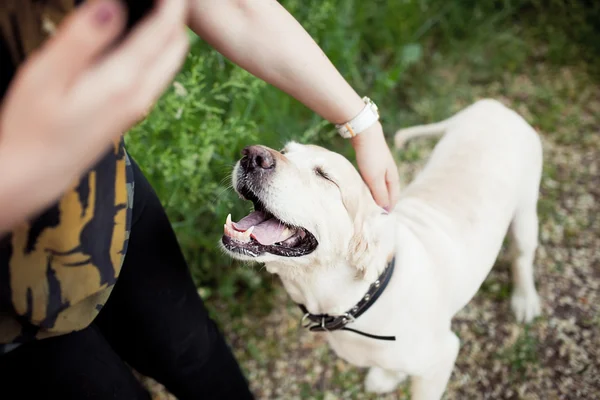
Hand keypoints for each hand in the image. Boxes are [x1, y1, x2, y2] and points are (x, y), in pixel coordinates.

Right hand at [0, 0, 187, 231]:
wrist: (34, 175)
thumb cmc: (32, 126)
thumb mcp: (47, 76)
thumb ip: (84, 38)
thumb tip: (112, 4)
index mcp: (124, 81)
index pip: (165, 31)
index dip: (173, 2)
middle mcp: (141, 96)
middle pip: (176, 46)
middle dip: (176, 15)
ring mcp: (138, 107)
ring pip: (169, 62)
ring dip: (169, 32)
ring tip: (154, 7)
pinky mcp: (130, 113)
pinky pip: (156, 75)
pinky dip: (157, 50)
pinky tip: (138, 38)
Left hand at [351, 123, 399, 210]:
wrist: (365, 133)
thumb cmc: (370, 157)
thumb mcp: (375, 179)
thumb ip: (380, 194)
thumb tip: (385, 210)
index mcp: (393, 179)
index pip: (393, 200)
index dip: (388, 210)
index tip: (380, 221)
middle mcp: (390, 174)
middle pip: (388, 194)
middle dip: (383, 205)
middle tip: (373, 217)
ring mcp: (382, 168)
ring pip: (380, 187)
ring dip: (376, 197)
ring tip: (368, 206)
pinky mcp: (373, 163)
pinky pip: (374, 181)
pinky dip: (370, 188)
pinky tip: (363, 190)